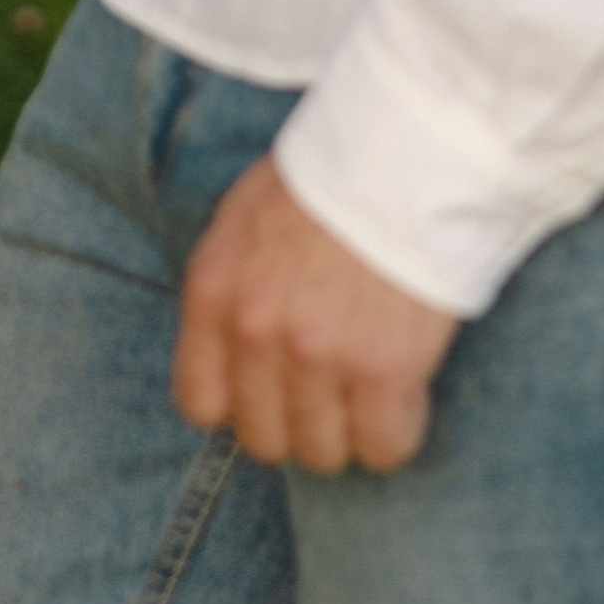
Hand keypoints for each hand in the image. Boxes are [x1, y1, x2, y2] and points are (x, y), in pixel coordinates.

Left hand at [172, 156, 457, 475]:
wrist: (402, 151)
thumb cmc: (324, 178)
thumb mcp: (242, 218)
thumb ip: (229, 290)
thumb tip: (231, 355)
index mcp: (213, 291)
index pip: (201, 404)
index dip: (240, 406)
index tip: (270, 392)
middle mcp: (257, 331)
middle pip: (265, 439)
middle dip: (297, 423)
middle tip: (329, 390)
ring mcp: (319, 354)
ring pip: (323, 452)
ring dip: (347, 431)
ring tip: (367, 390)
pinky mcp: (384, 369)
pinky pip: (384, 447)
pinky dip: (395, 432)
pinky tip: (402, 394)